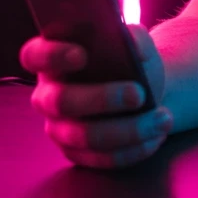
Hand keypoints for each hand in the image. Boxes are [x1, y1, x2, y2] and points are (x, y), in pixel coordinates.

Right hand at [21, 25, 172, 167]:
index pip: (34, 55)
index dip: (52, 55)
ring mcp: (59, 128)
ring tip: (163, 118)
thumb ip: (133, 38)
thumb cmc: (130, 62)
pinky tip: (156, 135)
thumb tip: (134, 47)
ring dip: (129, 129)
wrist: (144, 92)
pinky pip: (102, 159)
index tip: (81, 54)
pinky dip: (134, 149)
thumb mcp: (135, 44)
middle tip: (138, 93)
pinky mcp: (77, 154)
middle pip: (61, 101)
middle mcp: (47, 95)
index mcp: (52, 60)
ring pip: (85, 136)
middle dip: (102, 98)